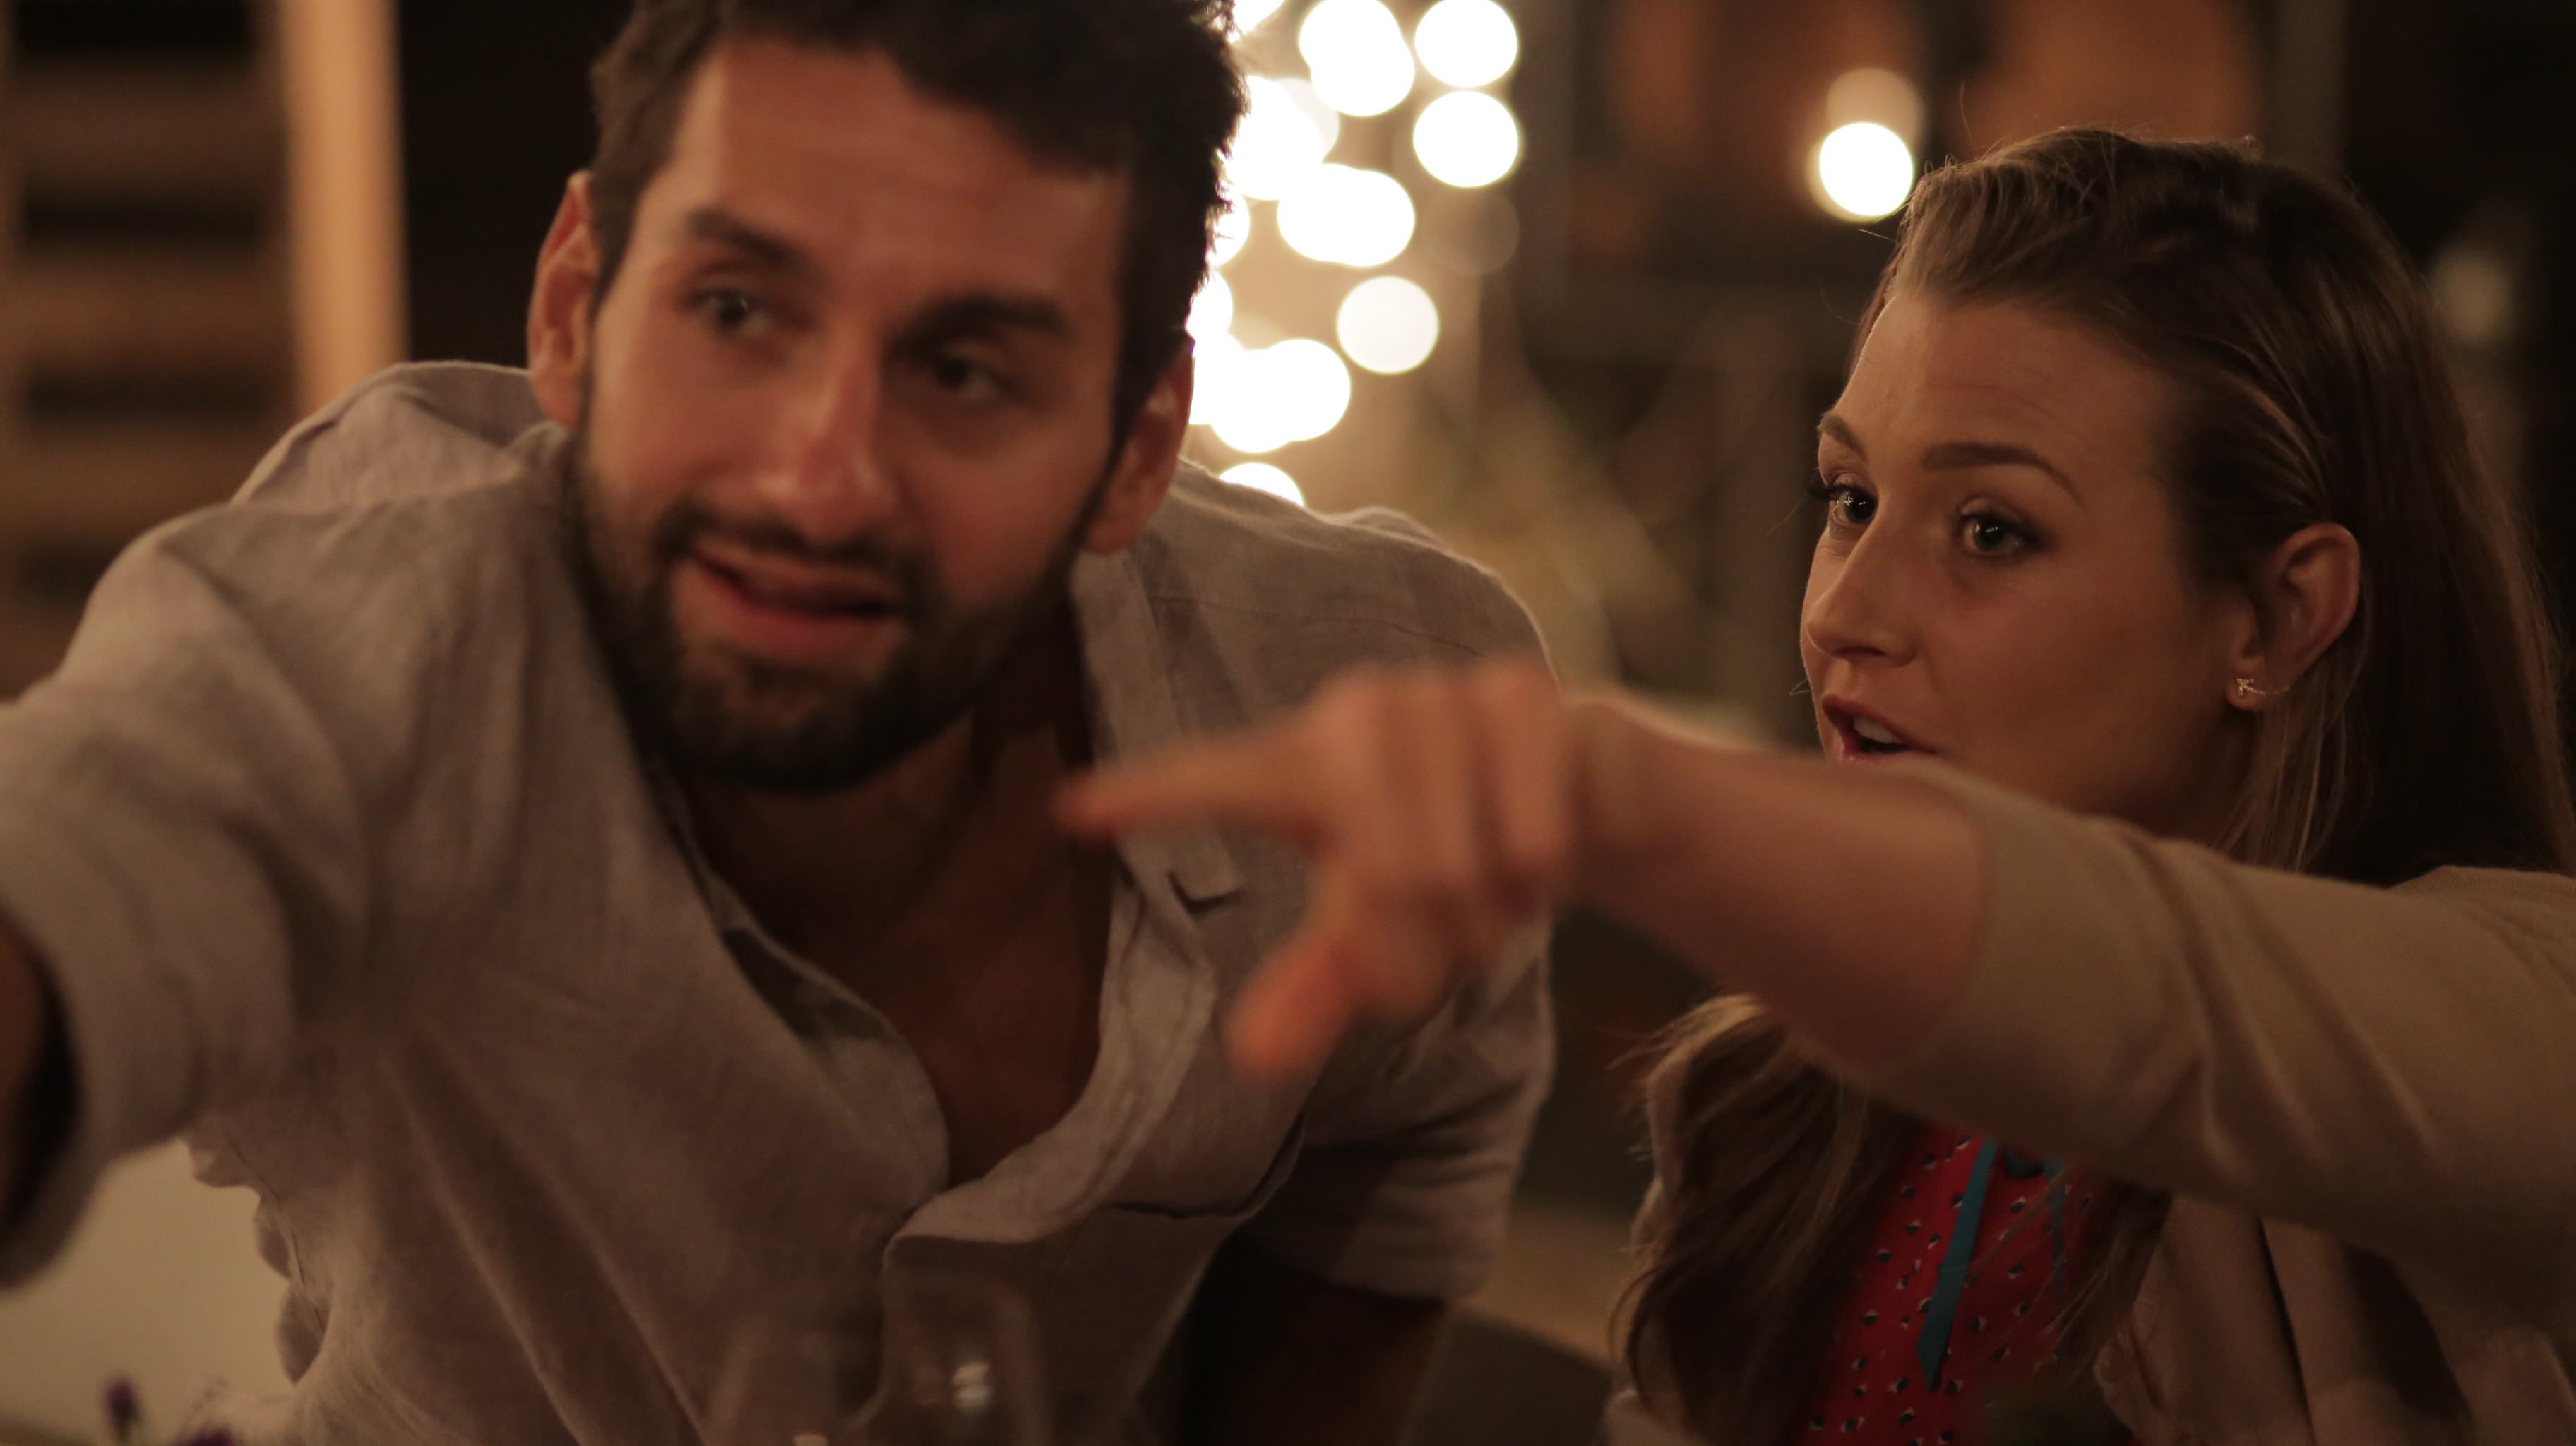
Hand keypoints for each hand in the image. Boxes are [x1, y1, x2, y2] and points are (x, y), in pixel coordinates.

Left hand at [1060, 659, 1573, 1079]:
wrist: (1577, 780)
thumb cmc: (1451, 849)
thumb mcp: (1380, 924)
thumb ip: (1317, 989)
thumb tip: (1253, 1059)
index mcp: (1298, 765)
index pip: (1217, 782)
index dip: (1152, 797)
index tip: (1072, 811)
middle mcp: (1355, 713)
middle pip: (1379, 880)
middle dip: (1427, 939)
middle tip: (1451, 926)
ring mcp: (1437, 693)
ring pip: (1455, 865)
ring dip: (1487, 911)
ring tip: (1492, 880)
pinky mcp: (1519, 690)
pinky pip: (1528, 835)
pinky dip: (1541, 872)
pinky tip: (1541, 845)